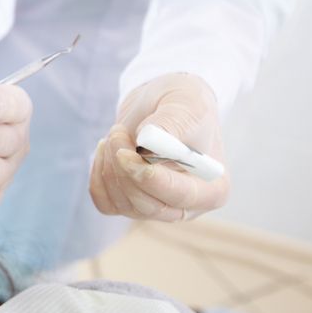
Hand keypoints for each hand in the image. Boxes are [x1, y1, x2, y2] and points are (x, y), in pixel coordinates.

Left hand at [89, 73, 229, 221]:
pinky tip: (107, 150)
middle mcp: (186, 206)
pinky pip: (105, 202)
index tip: (129, 155)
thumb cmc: (183, 104)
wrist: (160, 105)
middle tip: (117, 133)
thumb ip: (171, 124)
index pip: (182, 197)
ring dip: (110, 164)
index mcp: (213, 188)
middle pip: (148, 207)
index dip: (152, 180)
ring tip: (118, 133)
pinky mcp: (128, 203)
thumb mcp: (185, 104)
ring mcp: (156, 208)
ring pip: (122, 202)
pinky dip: (98, 175)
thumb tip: (147, 145)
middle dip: (124, 169)